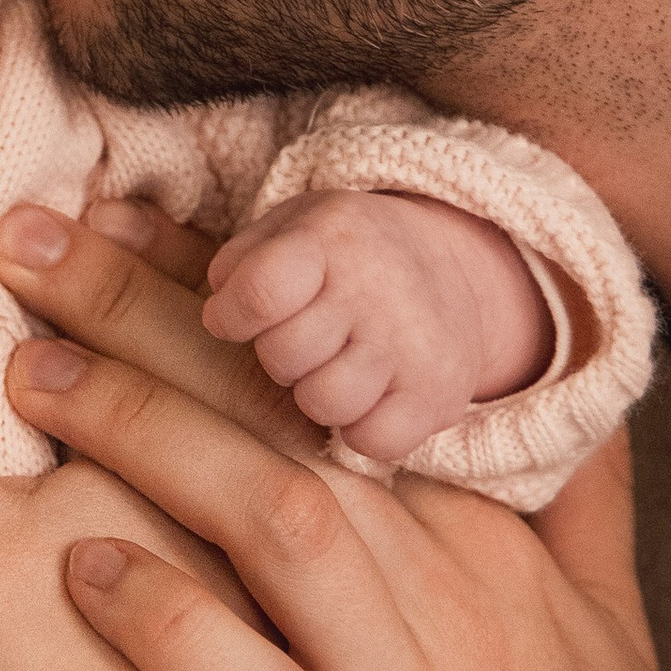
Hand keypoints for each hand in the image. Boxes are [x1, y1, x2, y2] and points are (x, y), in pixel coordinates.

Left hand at [0, 203, 670, 670]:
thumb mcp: (610, 638)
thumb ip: (573, 506)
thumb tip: (567, 398)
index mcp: (490, 542)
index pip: (356, 371)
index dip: (247, 288)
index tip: (143, 212)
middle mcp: (448, 595)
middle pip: (298, 417)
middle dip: (164, 321)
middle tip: (38, 247)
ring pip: (276, 527)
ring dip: (148, 440)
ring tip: (32, 377)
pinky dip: (169, 626)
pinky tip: (81, 567)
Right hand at [0, 232, 273, 670]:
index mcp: (190, 465)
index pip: (159, 329)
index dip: (96, 264)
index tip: (35, 228)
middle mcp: (253, 527)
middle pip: (236, 392)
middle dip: (176, 326)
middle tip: (111, 265)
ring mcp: (282, 620)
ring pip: (281, 489)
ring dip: (234, 435)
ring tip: (185, 401)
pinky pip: (289, 595)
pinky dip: (257, 557)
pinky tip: (229, 573)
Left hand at [203, 190, 552, 461]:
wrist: (453, 271)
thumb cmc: (346, 257)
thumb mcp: (291, 229)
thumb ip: (238, 264)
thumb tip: (217, 316)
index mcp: (332, 239)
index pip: (260, 292)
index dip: (232, 316)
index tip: (235, 319)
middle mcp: (378, 288)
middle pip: (284, 355)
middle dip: (279, 355)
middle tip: (306, 338)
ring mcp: (413, 343)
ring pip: (324, 402)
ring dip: (317, 394)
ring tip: (337, 366)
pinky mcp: (439, 395)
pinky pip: (372, 441)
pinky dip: (361, 430)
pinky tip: (369, 397)